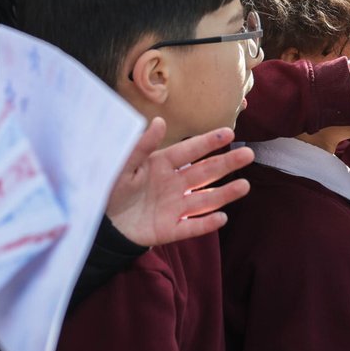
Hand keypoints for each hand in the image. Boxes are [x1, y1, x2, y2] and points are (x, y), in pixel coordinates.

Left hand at [106, 119, 254, 246]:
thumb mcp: (122, 166)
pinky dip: (206, 224)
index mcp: (162, 165)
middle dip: (226, 164)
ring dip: (224, 194)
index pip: (189, 151)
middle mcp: (174, 184)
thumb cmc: (110, 189)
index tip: (228, 133)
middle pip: (204, 173)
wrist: (102, 224)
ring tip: (244, 186)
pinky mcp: (170, 229)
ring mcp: (174, 207)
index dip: (208, 142)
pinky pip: (191, 227)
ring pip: (204, 199)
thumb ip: (141, 146)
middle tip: (248, 155)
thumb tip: (159, 120)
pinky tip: (222, 218)